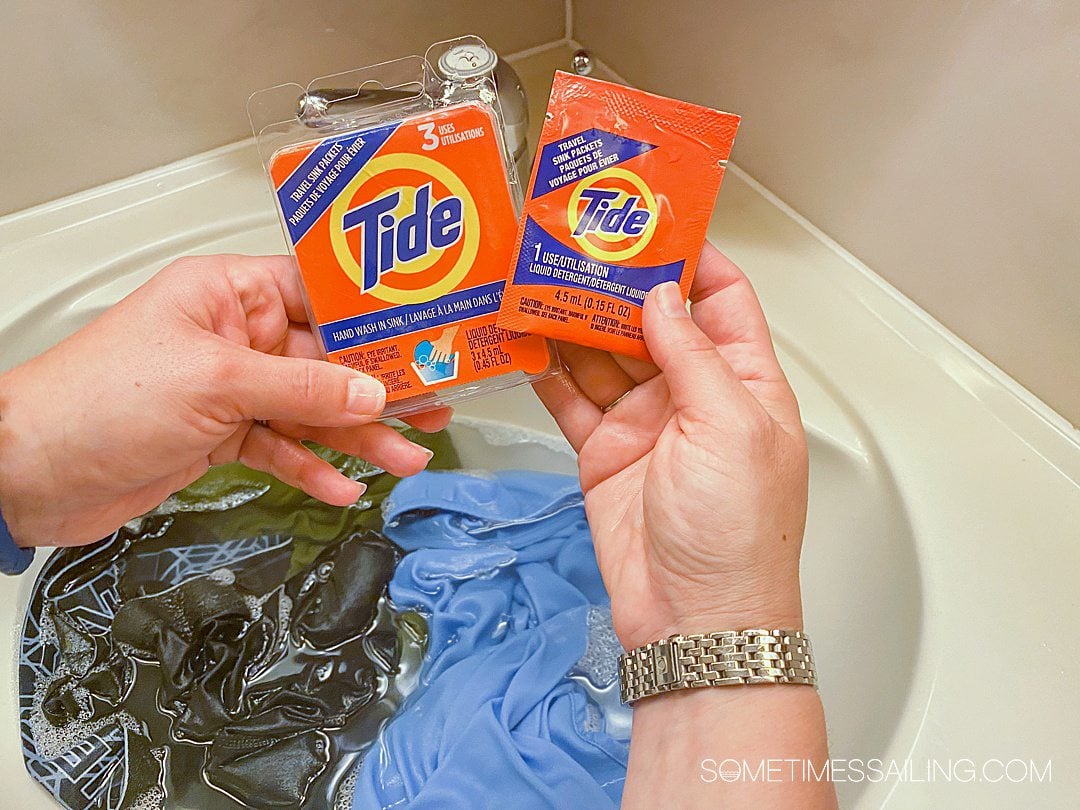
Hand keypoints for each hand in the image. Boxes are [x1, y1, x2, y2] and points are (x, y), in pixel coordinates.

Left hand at [0, 255, 449, 547]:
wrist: (30, 473)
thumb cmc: (96, 400)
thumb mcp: (216, 382)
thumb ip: (302, 389)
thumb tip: (371, 391)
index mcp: (227, 293)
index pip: (319, 292)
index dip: (373, 315)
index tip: (423, 333)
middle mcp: (233, 336)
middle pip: (326, 359)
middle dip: (379, 387)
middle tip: (432, 404)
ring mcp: (229, 389)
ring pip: (312, 410)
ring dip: (358, 437)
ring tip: (403, 458)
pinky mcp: (220, 436)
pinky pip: (283, 449)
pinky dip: (312, 468)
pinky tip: (343, 486)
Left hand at [429, 325, 458, 364]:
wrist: (447, 338)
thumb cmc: (440, 340)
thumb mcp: (435, 342)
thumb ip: (432, 343)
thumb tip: (429, 343)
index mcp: (436, 347)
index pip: (433, 353)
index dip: (431, 357)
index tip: (430, 360)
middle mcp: (440, 349)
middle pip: (437, 356)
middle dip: (435, 360)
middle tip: (433, 363)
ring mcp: (444, 350)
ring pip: (441, 357)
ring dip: (440, 360)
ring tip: (439, 362)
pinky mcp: (448, 351)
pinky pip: (446, 357)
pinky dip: (446, 359)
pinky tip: (445, 361)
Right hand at [536, 243, 807, 650]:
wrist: (694, 618)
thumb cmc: (737, 535)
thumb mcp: (729, 428)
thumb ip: (693, 355)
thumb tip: (663, 296)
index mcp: (743, 383)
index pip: (721, 300)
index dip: (690, 258)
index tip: (650, 221)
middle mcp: (693, 397)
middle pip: (652, 321)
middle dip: (615, 284)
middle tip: (574, 244)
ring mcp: (646, 424)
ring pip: (605, 355)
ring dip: (574, 322)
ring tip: (538, 280)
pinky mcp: (605, 453)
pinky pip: (572, 401)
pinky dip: (548, 374)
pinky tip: (526, 343)